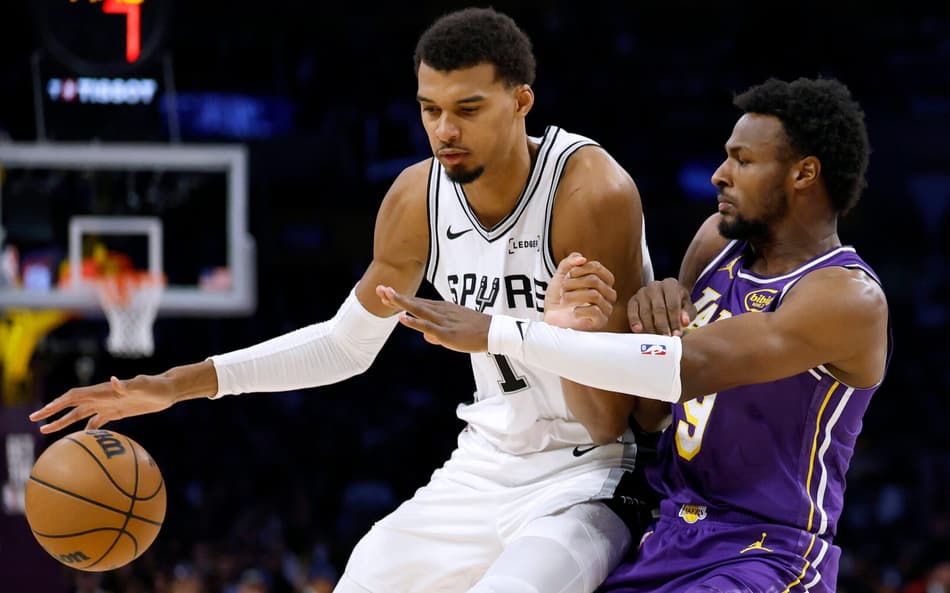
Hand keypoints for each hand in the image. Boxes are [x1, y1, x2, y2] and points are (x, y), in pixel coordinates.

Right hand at [29, 375, 176, 433]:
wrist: (168, 390)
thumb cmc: (156, 386)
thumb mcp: (143, 386)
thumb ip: (128, 385)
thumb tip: (112, 380)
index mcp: (104, 391)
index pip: (74, 397)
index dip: (57, 404)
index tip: (42, 413)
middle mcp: (103, 397)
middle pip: (72, 406)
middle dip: (53, 413)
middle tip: (34, 422)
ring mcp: (109, 405)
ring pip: (80, 415)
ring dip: (64, 422)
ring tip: (46, 431)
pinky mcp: (118, 412)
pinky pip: (97, 422)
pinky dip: (87, 429)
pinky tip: (80, 439)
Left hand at [376, 285, 489, 352]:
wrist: (494, 332)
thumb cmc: (475, 331)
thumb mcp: (453, 330)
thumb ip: (437, 332)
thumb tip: (426, 336)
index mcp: (442, 308)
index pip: (417, 302)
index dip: (401, 298)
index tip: (385, 293)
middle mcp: (440, 311)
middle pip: (414, 302)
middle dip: (396, 296)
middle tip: (379, 288)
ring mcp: (442, 321)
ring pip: (418, 310)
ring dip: (401, 302)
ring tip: (386, 296)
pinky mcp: (446, 332)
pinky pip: (427, 326)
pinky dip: (414, 322)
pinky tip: (402, 318)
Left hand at [544, 252, 616, 329]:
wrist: (551, 316)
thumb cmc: (559, 296)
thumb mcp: (561, 275)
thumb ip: (569, 262)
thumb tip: (582, 258)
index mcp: (602, 280)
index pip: (597, 267)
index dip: (579, 269)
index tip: (567, 275)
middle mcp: (608, 293)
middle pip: (594, 280)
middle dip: (573, 283)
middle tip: (562, 289)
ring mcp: (606, 308)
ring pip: (594, 295)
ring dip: (573, 296)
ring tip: (564, 299)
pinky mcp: (601, 321)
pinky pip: (595, 311)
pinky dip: (580, 310)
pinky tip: (574, 312)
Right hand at [627, 278, 695, 336]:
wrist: (664, 298)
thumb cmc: (678, 304)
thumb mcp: (687, 307)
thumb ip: (687, 313)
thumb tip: (684, 322)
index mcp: (670, 284)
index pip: (673, 304)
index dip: (675, 321)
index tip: (677, 334)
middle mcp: (655, 285)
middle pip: (658, 308)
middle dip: (662, 325)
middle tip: (665, 338)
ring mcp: (642, 292)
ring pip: (645, 311)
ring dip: (650, 327)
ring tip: (655, 338)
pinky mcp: (633, 300)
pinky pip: (632, 311)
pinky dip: (634, 321)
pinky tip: (638, 330)